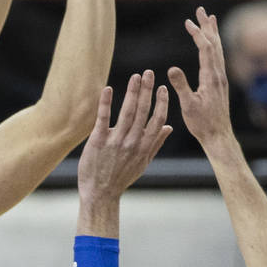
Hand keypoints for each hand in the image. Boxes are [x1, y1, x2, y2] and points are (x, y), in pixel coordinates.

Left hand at [77, 71, 171, 233]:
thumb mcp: (143, 163)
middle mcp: (132, 143)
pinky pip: (103, 119)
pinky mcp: (98, 141)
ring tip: (136, 76)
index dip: (161, 102)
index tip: (162, 87)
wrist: (100, 194)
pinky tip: (108, 89)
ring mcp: (116, 142)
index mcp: (144, 147)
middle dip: (147, 90)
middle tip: (149, 72)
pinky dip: (106, 103)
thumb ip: (155, 144)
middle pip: (143, 112)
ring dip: (132, 93)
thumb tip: (168, 127)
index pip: (157, 120)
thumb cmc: (121, 178)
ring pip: (127, 113)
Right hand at [168, 6, 234, 149]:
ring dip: (213, 33)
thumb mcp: (188, 105)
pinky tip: (212, 46)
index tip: (188, 22)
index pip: (205, 48)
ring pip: (218, 50)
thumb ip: (181, 86)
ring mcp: (221, 78)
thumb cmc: (202, 123)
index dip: (197, 34)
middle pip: (215, 44)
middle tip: (201, 10)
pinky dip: (214, 46)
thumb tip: (172, 68)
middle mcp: (218, 75)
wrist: (219, 136)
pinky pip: (218, 58)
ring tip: (210, 19)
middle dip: (207, 26)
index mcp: (211, 78)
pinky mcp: (220, 83)